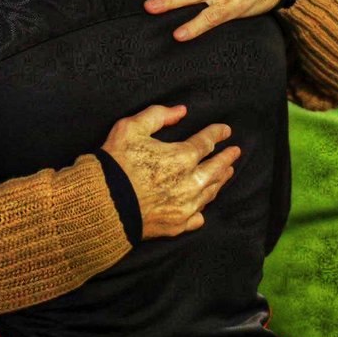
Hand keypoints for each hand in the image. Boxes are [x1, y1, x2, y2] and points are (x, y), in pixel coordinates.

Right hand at [100, 104, 239, 238]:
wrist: (102, 204)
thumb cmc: (115, 163)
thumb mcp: (131, 128)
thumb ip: (158, 115)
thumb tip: (181, 111)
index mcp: (182, 157)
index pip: (207, 142)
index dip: (218, 134)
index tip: (225, 131)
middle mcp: (190, 183)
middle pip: (217, 168)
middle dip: (227, 158)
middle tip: (236, 152)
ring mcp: (186, 206)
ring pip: (210, 192)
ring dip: (220, 180)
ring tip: (226, 173)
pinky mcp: (177, 225)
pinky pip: (197, 216)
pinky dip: (202, 207)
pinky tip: (203, 203)